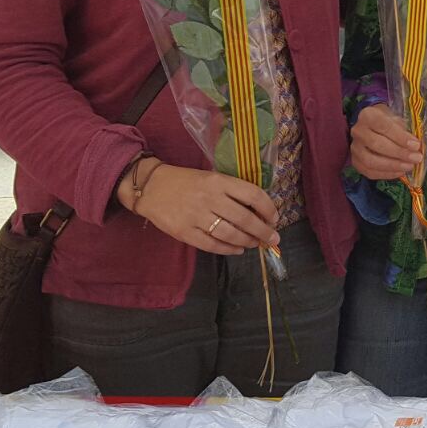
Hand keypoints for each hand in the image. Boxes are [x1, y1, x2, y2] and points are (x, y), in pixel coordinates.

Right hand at [123, 164, 279, 255]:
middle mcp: (210, 198)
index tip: (275, 218)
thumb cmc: (187, 181)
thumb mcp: (212, 178)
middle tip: (273, 239)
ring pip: (230, 234)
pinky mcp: (185, 232)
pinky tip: (238, 249)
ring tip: (256, 244)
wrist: (151, 187)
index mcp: (219, 181)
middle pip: (245, 218)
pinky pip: (212, 245)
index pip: (253, 195)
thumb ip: (232, 191)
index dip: (268, 208)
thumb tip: (258, 210)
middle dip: (263, 231)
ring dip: (248, 241)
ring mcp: (196, 216)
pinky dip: (228, 249)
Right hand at [349, 104, 423, 180]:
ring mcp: (354, 148)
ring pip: (371, 161)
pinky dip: (386, 174)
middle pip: (377, 144)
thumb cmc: (389, 122)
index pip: (384, 126)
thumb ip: (405, 131)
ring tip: (409, 166)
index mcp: (368, 116)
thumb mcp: (398, 120)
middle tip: (416, 158)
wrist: (374, 126)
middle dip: (399, 153)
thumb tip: (415, 147)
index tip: (416, 145)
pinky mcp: (355, 162)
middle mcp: (358, 131)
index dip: (400, 137)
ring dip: (393, 166)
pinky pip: (369, 172)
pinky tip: (400, 172)